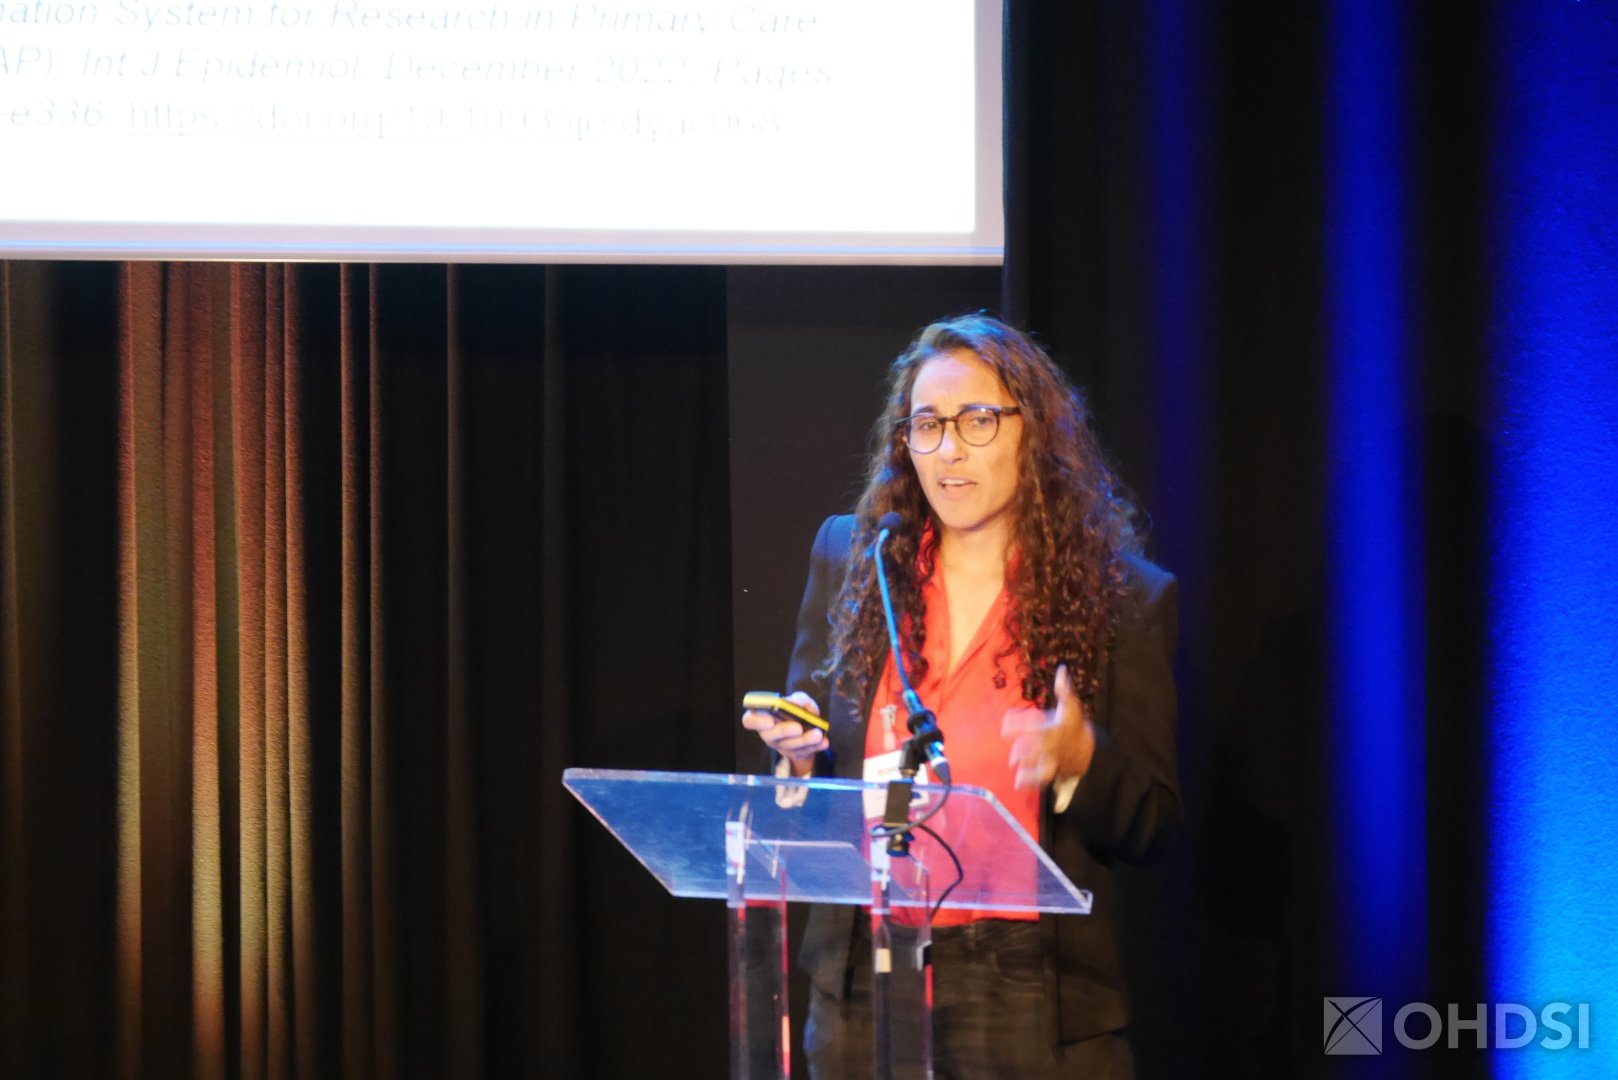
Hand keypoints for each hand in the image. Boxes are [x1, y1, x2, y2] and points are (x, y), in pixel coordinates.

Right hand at [742, 692, 825, 776]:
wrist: (809, 726)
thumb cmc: (798, 710)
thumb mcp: (800, 700)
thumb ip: (798, 699)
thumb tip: (794, 702)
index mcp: (763, 716)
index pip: (749, 720)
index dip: (756, 721)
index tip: (769, 720)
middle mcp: (768, 733)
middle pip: (769, 736)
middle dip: (784, 731)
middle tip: (798, 727)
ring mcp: (780, 746)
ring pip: (789, 746)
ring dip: (804, 740)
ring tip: (818, 734)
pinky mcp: (794, 754)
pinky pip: (803, 752)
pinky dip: (815, 747)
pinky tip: (824, 742)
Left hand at [1002, 664, 1094, 789]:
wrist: (1092, 751)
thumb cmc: (1076, 726)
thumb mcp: (1072, 706)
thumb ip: (1064, 690)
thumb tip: (1061, 670)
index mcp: (1052, 727)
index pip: (1031, 724)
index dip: (1015, 725)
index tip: (1006, 727)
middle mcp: (1049, 744)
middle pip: (1031, 747)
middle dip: (1021, 748)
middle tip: (1014, 749)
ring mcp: (1051, 759)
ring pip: (1035, 763)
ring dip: (1025, 764)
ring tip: (1015, 764)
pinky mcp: (1053, 771)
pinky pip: (1041, 779)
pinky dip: (1029, 782)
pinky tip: (1018, 784)